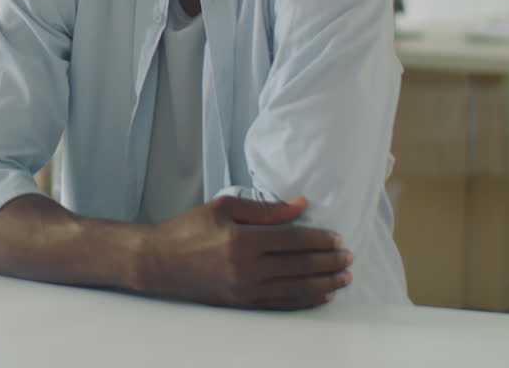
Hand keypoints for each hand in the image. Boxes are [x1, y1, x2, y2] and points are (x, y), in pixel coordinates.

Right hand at [133, 195, 352, 309]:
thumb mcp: (224, 208)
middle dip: (328, 261)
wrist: (159, 262)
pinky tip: (322, 294)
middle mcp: (248, 269)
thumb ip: (265, 209)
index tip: (338, 237)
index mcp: (243, 241)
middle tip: (349, 257)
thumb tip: (301, 205)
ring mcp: (246, 290)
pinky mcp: (243, 304)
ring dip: (325, 282)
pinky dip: (306, 300)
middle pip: (300, 266)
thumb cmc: (189, 229)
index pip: (293, 240)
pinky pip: (282, 304)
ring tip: (344, 277)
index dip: (319, 239)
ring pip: (296, 288)